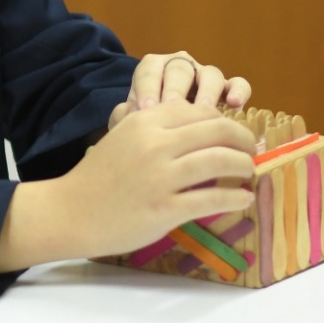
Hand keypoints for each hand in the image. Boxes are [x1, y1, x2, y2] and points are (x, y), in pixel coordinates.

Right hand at [0, 101, 256, 269]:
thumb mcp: (123, 136)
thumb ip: (155, 127)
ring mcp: (161, 176)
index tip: (238, 134)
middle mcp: (156, 143)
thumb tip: (198, 125)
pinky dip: (236, 198)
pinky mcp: (165, 208)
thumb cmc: (98, 175)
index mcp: (145, 121)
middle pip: (218, 131)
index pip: (201, 111)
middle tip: (252, 152)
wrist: (71, 211)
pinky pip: (213, 198)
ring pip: (221, 161)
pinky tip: (242, 199)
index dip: (227, 122)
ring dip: (245, 167)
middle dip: (244, 141)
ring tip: (249, 174)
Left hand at [106, 50, 250, 129]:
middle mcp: (181, 68)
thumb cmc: (147, 130)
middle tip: (171, 110)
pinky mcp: (228, 90)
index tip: (144, 110)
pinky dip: (239, 90)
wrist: (167, 143)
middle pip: (180, 68)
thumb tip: (128, 115)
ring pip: (210, 73)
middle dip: (175, 89)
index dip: (147, 87)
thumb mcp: (132, 124)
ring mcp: (206, 78)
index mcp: (154, 70)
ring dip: (207, 90)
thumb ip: (125, 117)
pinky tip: (235, 106)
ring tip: (204, 110)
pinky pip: (238, 83)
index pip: (149, 68)